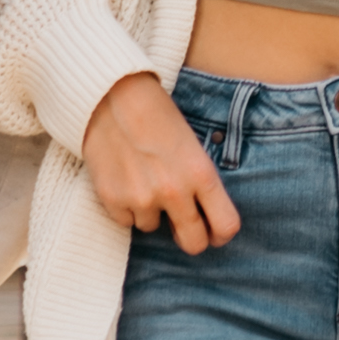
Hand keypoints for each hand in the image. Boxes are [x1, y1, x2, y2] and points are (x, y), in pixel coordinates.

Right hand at [85, 70, 240, 255]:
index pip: (226, 225)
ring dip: (150, 212)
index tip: (214, 233)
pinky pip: (125, 221)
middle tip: (182, 226)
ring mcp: (142, 199)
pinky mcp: (113, 200)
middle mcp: (175, 191)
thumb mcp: (192, 145)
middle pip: (194, 243)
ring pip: (152, 228)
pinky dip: (125, 207)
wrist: (112, 96)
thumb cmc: (157, 115)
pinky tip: (123, 178)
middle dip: (191, 238)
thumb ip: (199, 181)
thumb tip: (202, 214)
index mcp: (201, 174)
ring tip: (142, 178)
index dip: (221, 234)